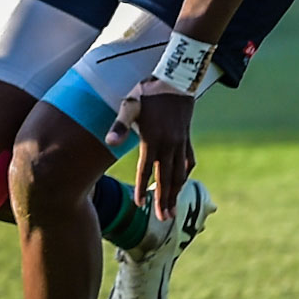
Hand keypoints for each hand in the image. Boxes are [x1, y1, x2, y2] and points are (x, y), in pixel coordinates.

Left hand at [106, 78, 196, 219]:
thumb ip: (120, 126)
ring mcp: (180, 142)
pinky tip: (184, 181)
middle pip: (166, 178)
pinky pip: (189, 160)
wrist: (176, 79)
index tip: (141, 206)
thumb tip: (109, 143)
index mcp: (153, 140)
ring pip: (180, 173)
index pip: (146, 170)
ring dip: (176, 192)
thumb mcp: (129, 106)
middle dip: (164, 199)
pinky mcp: (187, 137)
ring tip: (173, 208)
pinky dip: (186, 173)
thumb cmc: (147, 92)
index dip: (143, 188)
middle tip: (164, 219)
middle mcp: (169, 145)